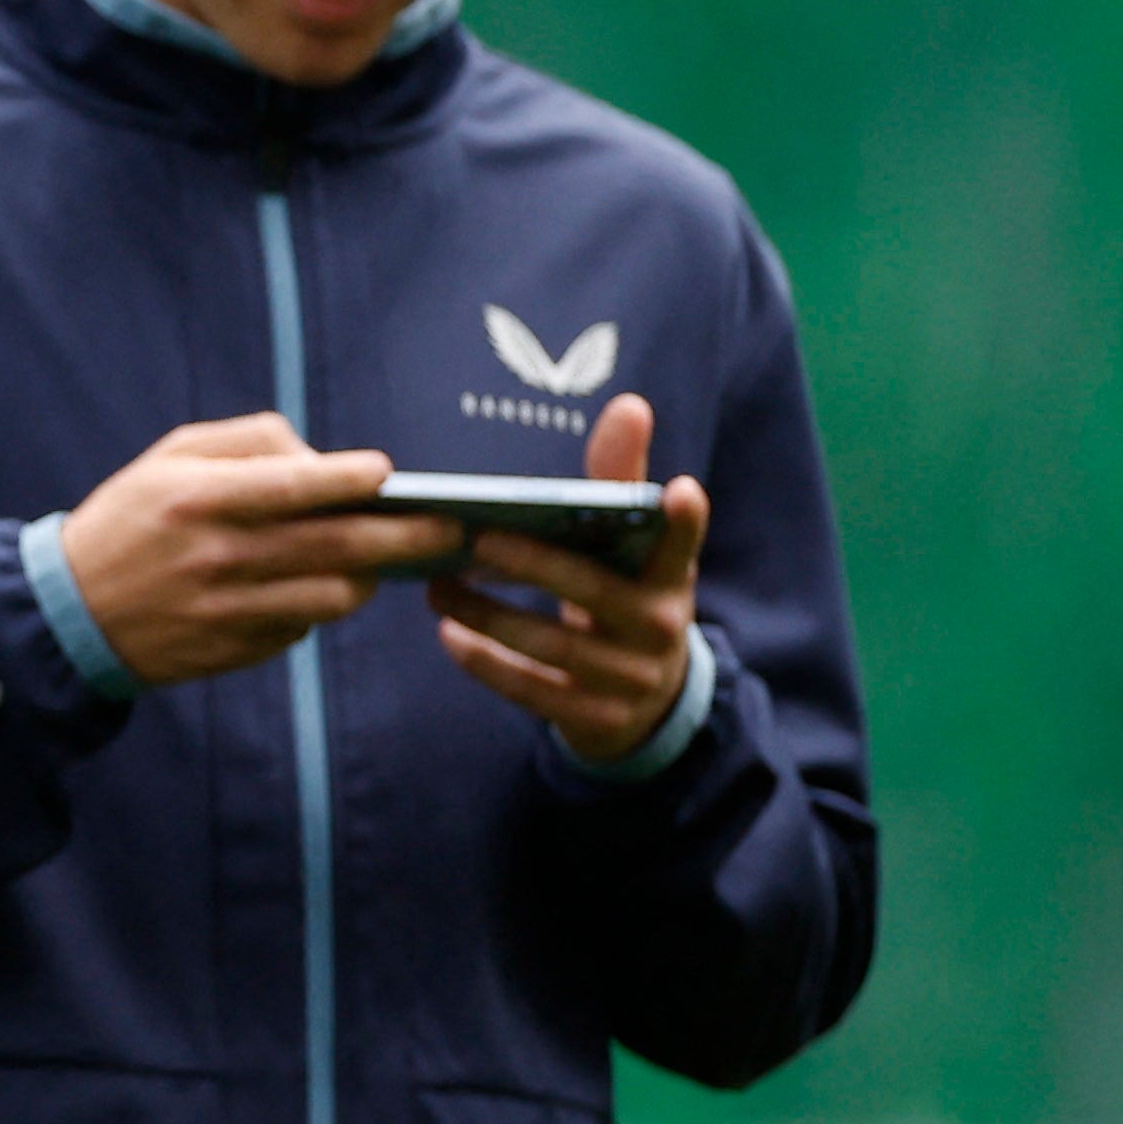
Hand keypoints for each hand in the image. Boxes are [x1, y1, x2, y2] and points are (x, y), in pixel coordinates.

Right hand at [58, 413, 463, 687]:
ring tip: (383, 562)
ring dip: (369, 578)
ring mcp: (228, 611)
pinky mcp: (234, 651)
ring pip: (332, 596)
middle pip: (334, 547)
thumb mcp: (169, 458)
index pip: (294, 486)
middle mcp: (218, 556)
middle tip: (451, 529)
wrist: (69, 614)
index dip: (350, 480)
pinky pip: (301, 627)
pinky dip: (319, 606)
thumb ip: (246, 443)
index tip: (390, 475)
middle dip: (404, 537)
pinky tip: (316, 589)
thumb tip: (321, 458)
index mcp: (200, 498)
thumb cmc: (129, 520)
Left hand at [426, 394, 708, 763]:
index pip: (680, 544)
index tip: (682, 491)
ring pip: (552, 645)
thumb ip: (621, 481)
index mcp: (670, 577)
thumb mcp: (633, 550)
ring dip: (488, 614)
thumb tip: (630, 405)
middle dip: (534, 565)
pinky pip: (533, 690)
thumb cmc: (625, 598)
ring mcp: (629, 678)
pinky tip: (450, 634)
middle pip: (591, 591)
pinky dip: (486, 661)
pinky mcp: (594, 718)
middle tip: (477, 539)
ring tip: (438, 587)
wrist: (643, 703)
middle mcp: (659, 627)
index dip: (684, 521)